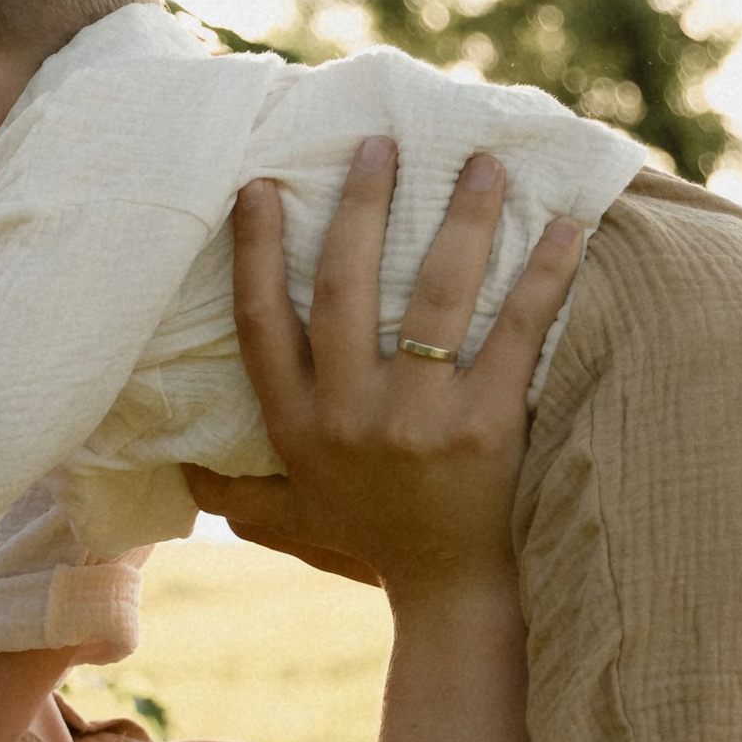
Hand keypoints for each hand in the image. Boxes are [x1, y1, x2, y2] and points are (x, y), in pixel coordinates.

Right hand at [199, 139, 583, 616]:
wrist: (455, 595)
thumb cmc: (375, 542)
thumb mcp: (293, 518)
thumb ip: (237, 493)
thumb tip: (176, 472)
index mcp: (298, 428)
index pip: (261, 324)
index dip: (256, 251)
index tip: (261, 187)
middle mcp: (348, 419)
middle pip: (344, 289)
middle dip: (360, 206)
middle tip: (380, 145)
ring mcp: (418, 422)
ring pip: (434, 296)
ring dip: (460, 218)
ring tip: (481, 163)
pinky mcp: (486, 428)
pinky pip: (516, 331)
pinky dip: (541, 273)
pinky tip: (564, 226)